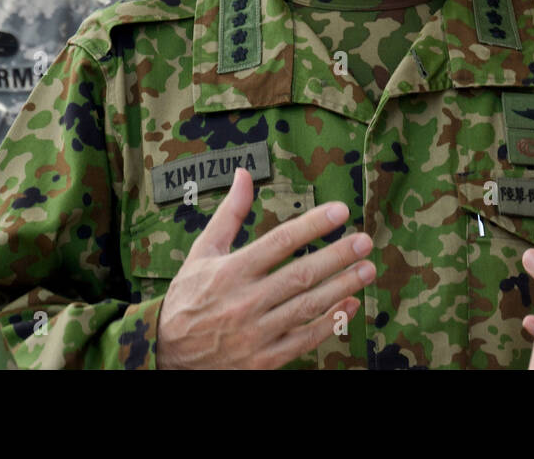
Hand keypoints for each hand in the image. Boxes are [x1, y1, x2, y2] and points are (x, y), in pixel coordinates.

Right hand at [157, 168, 374, 368]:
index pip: (279, 243)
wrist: (166, 354)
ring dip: (342, 287)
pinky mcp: (263, 360)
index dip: (312, 226)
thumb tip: (244, 173)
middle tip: (365, 241)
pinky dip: (330, 323)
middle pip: (300, 275)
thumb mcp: (203, 252)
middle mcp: (244, 302)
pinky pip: (303, 340)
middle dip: (337, 256)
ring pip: (307, 307)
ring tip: (367, 269)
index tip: (341, 212)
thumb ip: (230, 214)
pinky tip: (351, 305)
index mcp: (230, 272)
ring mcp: (255, 334)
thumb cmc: (188, 296)